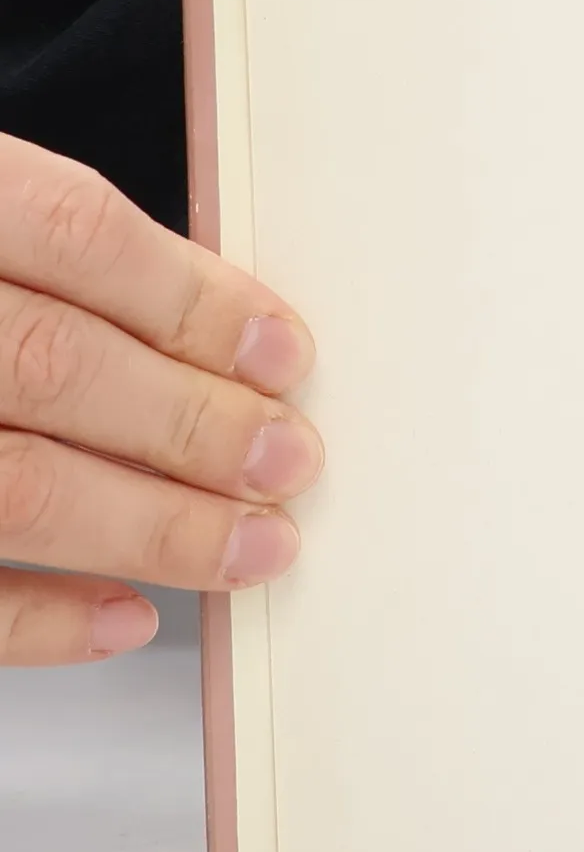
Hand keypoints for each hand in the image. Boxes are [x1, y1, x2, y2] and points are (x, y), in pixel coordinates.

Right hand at [0, 135, 320, 663]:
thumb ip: (30, 255)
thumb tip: (210, 329)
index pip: (67, 232)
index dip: (192, 298)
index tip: (283, 354)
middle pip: (51, 366)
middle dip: (195, 424)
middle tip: (289, 461)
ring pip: (14, 486)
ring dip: (152, 527)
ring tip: (252, 546)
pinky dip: (39, 619)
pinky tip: (128, 618)